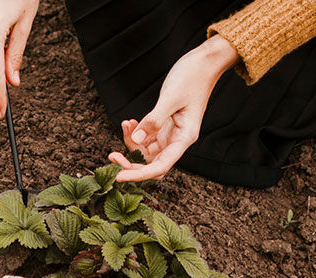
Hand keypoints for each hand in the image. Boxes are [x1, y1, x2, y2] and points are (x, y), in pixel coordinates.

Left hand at [109, 35, 238, 180]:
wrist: (203, 63)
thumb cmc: (192, 78)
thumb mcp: (170, 98)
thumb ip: (154, 120)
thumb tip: (138, 140)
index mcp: (185, 138)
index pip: (160, 166)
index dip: (139, 175)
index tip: (119, 177)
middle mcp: (177, 140)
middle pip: (151, 164)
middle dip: (131, 162)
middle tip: (111, 155)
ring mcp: (170, 133)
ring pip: (146, 151)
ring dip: (131, 143)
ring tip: (125, 124)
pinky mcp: (164, 125)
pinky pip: (146, 137)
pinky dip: (135, 132)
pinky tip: (129, 121)